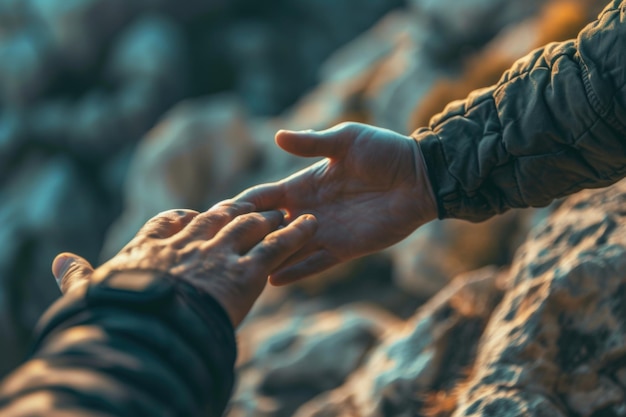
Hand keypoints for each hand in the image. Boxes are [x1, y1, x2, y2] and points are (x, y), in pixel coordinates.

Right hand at [51, 202, 316, 326]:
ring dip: (265, 217)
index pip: (170, 221)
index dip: (184, 217)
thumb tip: (57, 261)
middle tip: (245, 208)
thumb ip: (78, 276)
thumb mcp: (90, 293)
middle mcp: (190, 243)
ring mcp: (220, 254)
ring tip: (279, 211)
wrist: (147, 330)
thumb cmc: (116, 316)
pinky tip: (312, 224)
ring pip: (248, 225)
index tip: (191, 215)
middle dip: (231, 211)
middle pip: (215, 217)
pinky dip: (297, 234)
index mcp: (153, 246)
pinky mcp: (247, 273)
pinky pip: (277, 247)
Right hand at [234, 122, 436, 284]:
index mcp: (303, 185)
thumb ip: (311, 143)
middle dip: (245, 236)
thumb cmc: (384, 152)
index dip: (240, 205)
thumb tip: (276, 136)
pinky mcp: (344, 249)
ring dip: (265, 257)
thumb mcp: (345, 140)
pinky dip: (295, 271)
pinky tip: (272, 279)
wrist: (419, 176)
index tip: (214, 214)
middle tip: (216, 249)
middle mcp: (308, 211)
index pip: (263, 198)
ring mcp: (324, 232)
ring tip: (237, 269)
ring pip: (287, 249)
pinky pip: (315, 263)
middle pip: (269, 227)